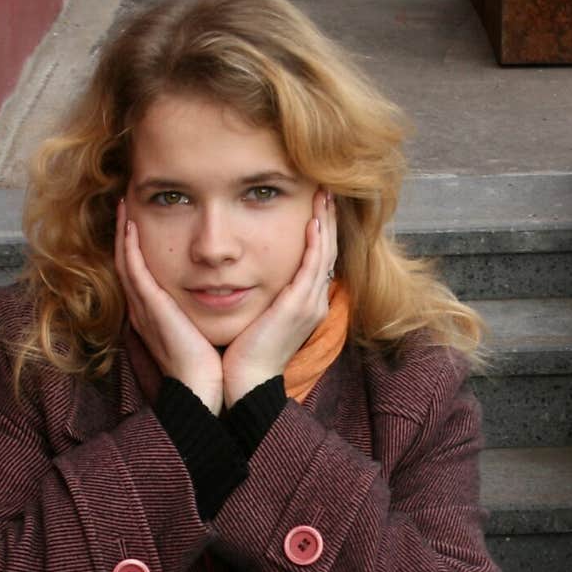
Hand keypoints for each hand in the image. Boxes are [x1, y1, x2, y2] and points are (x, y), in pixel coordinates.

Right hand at [114, 201, 223, 414]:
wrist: (201, 389)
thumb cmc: (207, 366)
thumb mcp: (202, 331)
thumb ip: (203, 312)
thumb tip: (222, 295)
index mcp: (155, 314)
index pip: (141, 272)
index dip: (137, 246)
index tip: (141, 221)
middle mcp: (143, 309)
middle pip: (126, 262)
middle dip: (124, 233)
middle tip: (125, 203)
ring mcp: (143, 308)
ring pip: (125, 260)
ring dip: (123, 231)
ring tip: (123, 204)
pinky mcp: (150, 308)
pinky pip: (133, 269)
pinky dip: (129, 245)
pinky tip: (130, 223)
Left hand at [221, 189, 337, 407]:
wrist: (244, 383)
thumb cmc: (243, 355)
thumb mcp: (257, 318)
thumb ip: (261, 296)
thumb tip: (247, 276)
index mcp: (305, 306)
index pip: (318, 260)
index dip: (320, 232)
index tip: (315, 206)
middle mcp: (314, 304)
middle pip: (328, 252)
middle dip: (327, 219)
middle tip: (326, 189)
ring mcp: (309, 305)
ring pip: (325, 254)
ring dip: (325, 222)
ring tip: (324, 194)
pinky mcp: (297, 307)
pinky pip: (312, 267)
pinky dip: (315, 243)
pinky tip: (313, 221)